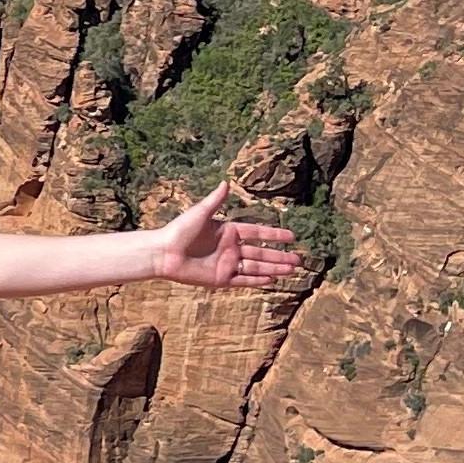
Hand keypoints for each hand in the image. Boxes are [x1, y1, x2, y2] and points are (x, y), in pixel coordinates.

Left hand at [145, 180, 310, 293]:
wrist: (163, 253)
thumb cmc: (179, 230)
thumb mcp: (199, 213)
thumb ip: (215, 200)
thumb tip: (226, 182)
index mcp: (228, 230)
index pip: (257, 232)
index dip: (274, 234)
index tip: (292, 236)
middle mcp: (230, 248)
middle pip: (261, 253)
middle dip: (280, 256)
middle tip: (300, 260)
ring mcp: (227, 264)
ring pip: (256, 267)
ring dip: (274, 269)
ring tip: (292, 270)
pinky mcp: (221, 278)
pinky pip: (244, 280)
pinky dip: (258, 280)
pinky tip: (273, 280)